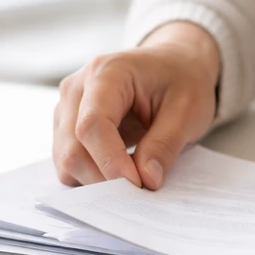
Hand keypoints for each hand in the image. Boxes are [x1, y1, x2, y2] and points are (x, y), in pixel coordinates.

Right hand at [53, 22, 219, 188]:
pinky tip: (121, 170)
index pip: (92, 125)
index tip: (139, 185)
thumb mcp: (188, 108)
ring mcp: (66, 109)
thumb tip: (146, 180)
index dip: (111, 162)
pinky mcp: (66, 128)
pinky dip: (93, 176)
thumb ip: (165, 144)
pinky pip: (69, 163)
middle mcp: (76, 89)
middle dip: (105, 179)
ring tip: (135, 177)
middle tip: (142, 190)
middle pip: (73, 149)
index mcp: (106, 73)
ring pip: (67, 161)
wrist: (173, 64)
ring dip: (98, 180)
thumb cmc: (181, 79)